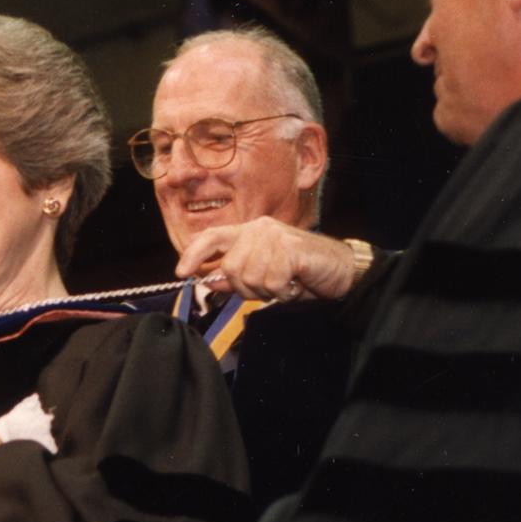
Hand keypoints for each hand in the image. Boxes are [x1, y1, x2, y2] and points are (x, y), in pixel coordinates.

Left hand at [176, 217, 363, 302]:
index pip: (212, 237)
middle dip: (246, 288)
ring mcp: (274, 237)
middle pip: (230, 268)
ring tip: (285, 284)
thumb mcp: (263, 276)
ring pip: (250, 278)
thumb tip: (208, 280)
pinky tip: (295, 285)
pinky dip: (283, 292)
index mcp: (248, 232)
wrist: (339, 270)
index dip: (194, 254)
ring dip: (267, 291)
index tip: (181, 273)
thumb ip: (235, 276)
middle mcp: (258, 229)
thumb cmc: (300, 273)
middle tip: (269, 288)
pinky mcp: (290, 248)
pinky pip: (271, 283)